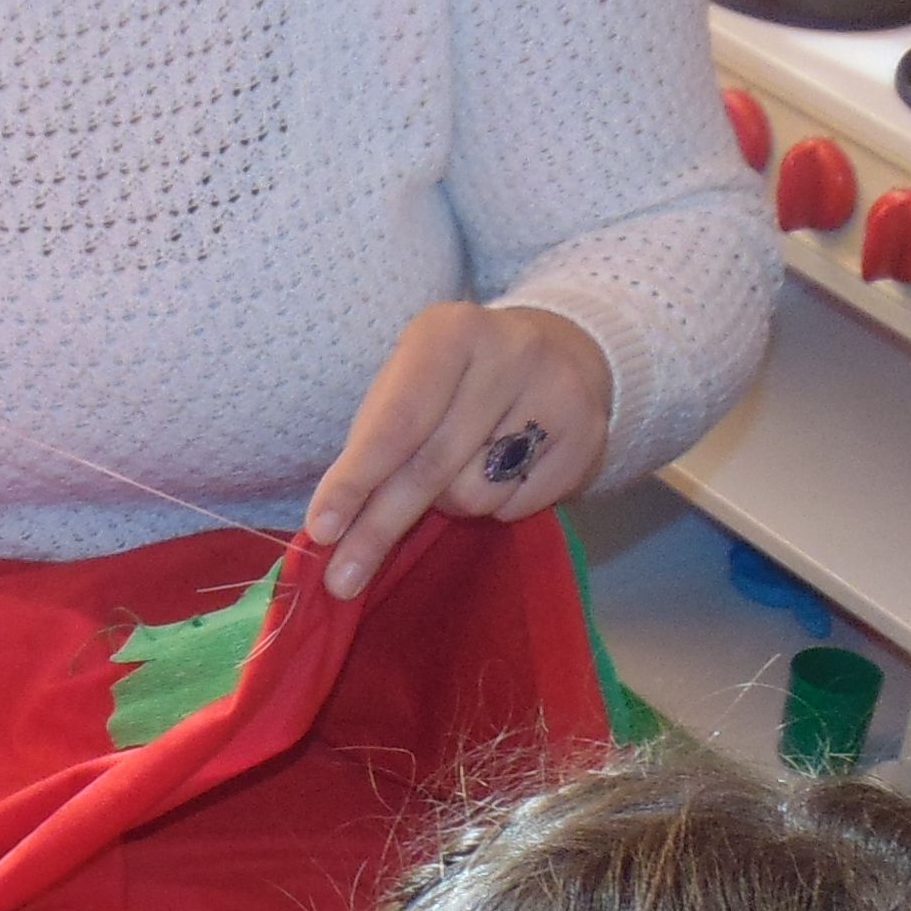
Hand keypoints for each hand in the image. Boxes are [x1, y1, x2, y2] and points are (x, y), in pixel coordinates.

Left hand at [302, 303, 617, 601]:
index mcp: (450, 331)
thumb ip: (375, 443)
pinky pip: (516, 506)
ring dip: (448, 505)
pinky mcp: (588, 436)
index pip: (397, 421)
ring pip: (475, 494)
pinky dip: (494, 506)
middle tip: (343, 579)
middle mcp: (510, 352)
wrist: (563, 353)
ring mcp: (558, 393)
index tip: (321, 532)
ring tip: (458, 470)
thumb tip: (333, 531)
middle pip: (433, 466)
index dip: (356, 481)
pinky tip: (501, 472)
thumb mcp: (409, 384)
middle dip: (380, 528)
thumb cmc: (458, 380)